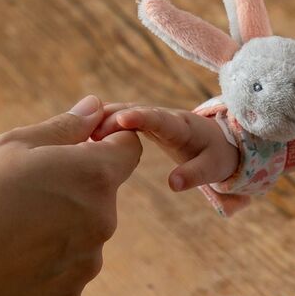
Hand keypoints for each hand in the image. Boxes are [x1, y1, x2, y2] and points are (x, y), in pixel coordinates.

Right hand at [91, 104, 238, 193]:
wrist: (218, 144)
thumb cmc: (216, 156)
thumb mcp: (213, 168)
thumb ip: (195, 175)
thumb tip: (173, 184)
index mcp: (182, 126)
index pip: (159, 119)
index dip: (141, 117)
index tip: (121, 119)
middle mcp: (165, 117)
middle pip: (135, 111)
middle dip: (112, 118)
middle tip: (88, 133)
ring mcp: (152, 118)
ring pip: (124, 112)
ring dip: (103, 120)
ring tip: (77, 134)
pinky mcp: (143, 124)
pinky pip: (121, 120)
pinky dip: (103, 124)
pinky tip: (81, 136)